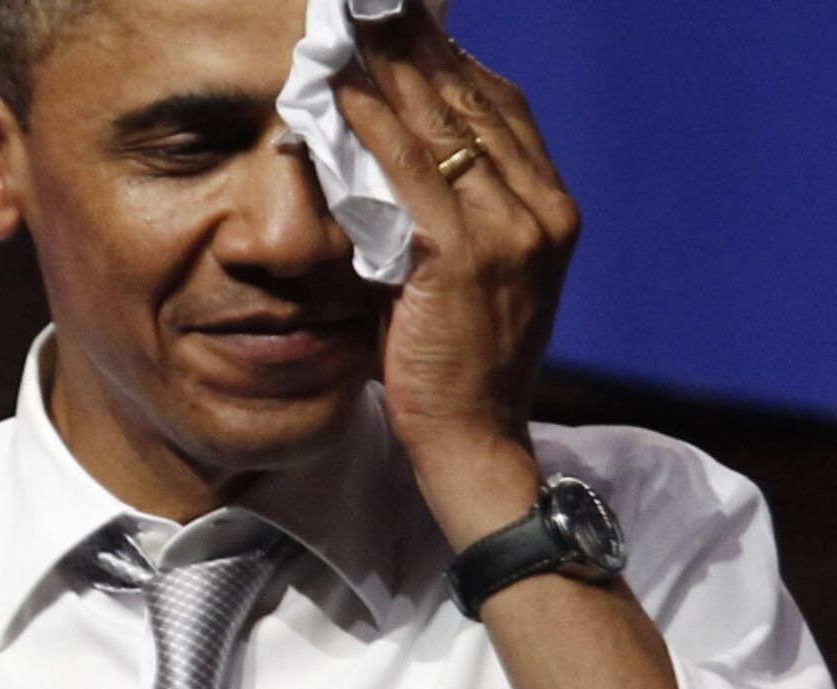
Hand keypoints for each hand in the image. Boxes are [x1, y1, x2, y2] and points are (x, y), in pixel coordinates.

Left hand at [333, 11, 580, 549]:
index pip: (499, 108)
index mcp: (548, 210)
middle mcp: (541, 210)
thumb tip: (386, 153)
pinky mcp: (466, 259)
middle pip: (473, 101)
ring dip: (390, 70)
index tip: (400, 25)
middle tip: (364, 8)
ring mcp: (511, 232)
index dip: (448, 60)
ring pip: (443, 126)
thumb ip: (445, 214)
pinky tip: (341, 92)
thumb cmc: (457, 363)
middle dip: (416, 48)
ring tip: (344, 30)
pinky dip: (374, 127)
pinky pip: (412, 173)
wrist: (475, 443)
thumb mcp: (463, 276)